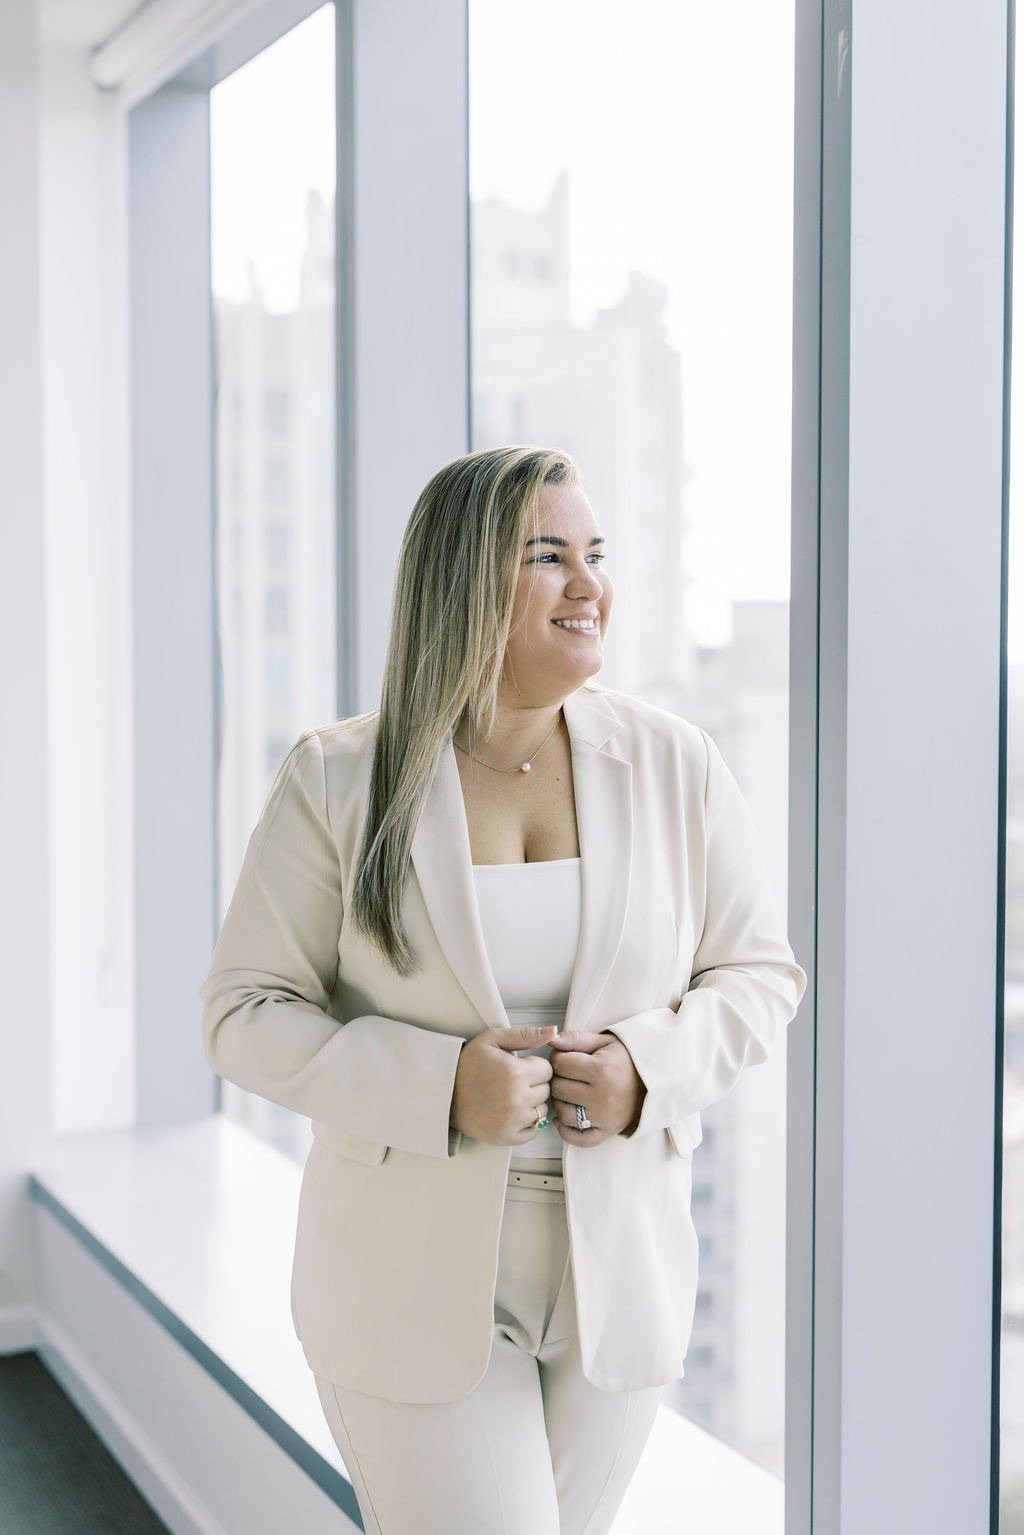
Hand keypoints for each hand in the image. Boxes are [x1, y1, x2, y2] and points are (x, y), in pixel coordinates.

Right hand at [449, 1025, 556, 1144]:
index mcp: (515, 1073)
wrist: (444, 1094)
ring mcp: (513, 1120)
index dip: (533, 1066)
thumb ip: (525, 1035)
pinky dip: (526, 1123)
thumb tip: (552, 1032)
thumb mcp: (492, 1040)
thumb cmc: (466, 1066)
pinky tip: (511, 1112)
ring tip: (510, 1096)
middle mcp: (517, 1099)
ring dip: (531, 1103)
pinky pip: (534, 1131)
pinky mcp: (508, 1137)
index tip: (519, 1068)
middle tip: (512, 1082)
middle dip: (534, 1084)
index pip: (547, 1070)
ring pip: (542, 1110)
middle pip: (546, 1090)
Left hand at [548, 1031, 646, 1146]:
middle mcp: (602, 1095)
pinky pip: (576, 1138)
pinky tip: (564, 1118)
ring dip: (560, 1101)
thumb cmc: (627, 1060)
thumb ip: (576, 1039)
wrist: (654, 1082)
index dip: (558, 1058)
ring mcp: (603, 1117)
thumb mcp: (605, 1042)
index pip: (559, 1063)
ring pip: (562, 1112)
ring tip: (569, 1092)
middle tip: (568, 1075)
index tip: (566, 1058)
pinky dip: (565, 1130)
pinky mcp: (606, 1132)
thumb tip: (551, 1040)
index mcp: (601, 1069)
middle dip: (558, 1078)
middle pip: (558, 1088)